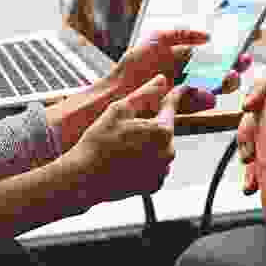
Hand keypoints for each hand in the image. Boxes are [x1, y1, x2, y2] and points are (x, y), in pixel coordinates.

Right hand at [66, 74, 185, 204]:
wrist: (84, 178)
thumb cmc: (99, 142)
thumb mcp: (119, 110)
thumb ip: (145, 93)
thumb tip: (161, 80)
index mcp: (162, 131)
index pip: (171, 107)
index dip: (174, 95)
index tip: (182, 87)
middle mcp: (168, 152)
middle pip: (164, 129)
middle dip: (151, 124)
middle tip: (126, 126)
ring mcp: (162, 171)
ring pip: (159, 148)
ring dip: (148, 144)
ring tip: (122, 146)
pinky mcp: (154, 185)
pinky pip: (155, 167)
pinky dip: (144, 162)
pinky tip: (126, 160)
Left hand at [103, 29, 252, 112]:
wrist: (117, 91)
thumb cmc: (133, 65)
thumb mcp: (156, 40)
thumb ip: (181, 33)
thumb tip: (207, 35)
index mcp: (187, 58)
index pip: (216, 55)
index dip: (232, 54)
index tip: (245, 51)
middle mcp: (191, 75)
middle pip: (220, 72)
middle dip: (234, 69)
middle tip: (240, 66)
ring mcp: (188, 92)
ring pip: (214, 89)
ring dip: (224, 84)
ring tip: (229, 78)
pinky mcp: (182, 107)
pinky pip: (200, 104)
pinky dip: (206, 99)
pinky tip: (209, 95)